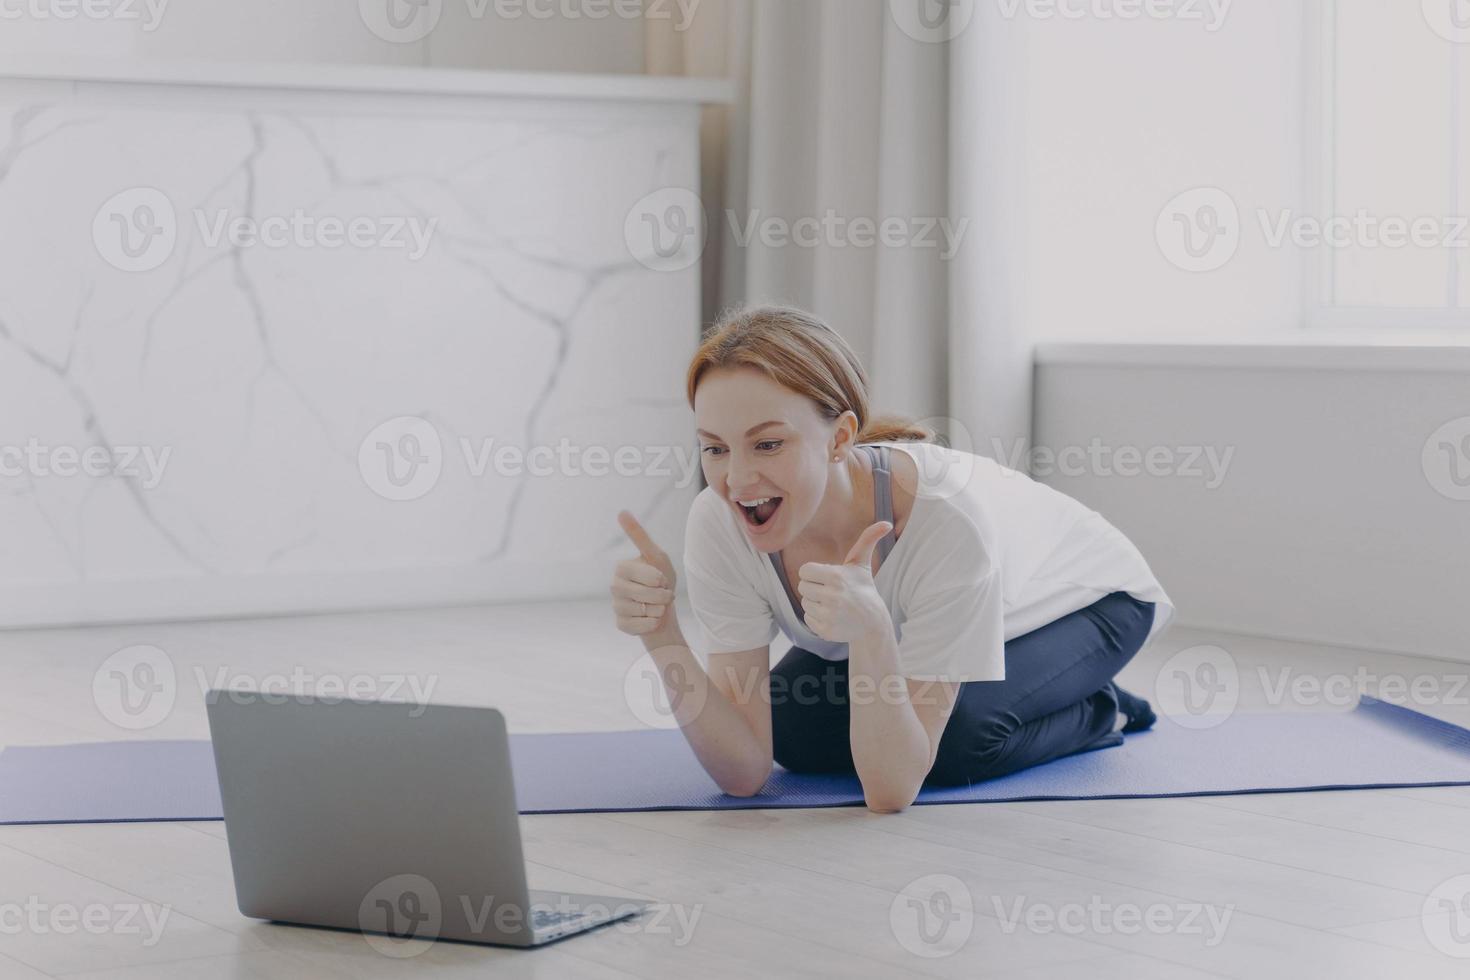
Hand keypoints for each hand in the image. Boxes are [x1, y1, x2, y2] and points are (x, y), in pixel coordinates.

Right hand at [612, 510, 679, 644]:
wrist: (662, 609)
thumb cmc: (660, 580)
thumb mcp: (656, 556)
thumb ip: (639, 536)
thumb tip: (621, 511)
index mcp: (621, 567)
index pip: (650, 577)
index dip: (661, 580)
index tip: (660, 579)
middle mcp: (614, 586)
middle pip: (648, 595)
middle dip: (663, 596)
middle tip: (662, 594)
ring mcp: (616, 606)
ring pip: (646, 611)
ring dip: (658, 610)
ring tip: (655, 605)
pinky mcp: (620, 624)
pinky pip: (642, 626)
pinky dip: (652, 623)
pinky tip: (649, 618)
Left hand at [796, 521, 892, 643]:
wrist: (872, 622)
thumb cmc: (863, 588)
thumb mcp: (862, 564)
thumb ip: (868, 540)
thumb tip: (886, 523)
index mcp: (836, 577)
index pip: (804, 571)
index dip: (813, 573)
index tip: (826, 577)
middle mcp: (831, 596)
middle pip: (803, 587)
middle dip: (814, 588)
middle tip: (831, 591)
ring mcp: (828, 615)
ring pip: (805, 603)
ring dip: (816, 603)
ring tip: (833, 604)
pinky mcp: (825, 630)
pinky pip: (808, 619)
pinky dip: (817, 618)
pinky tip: (832, 616)